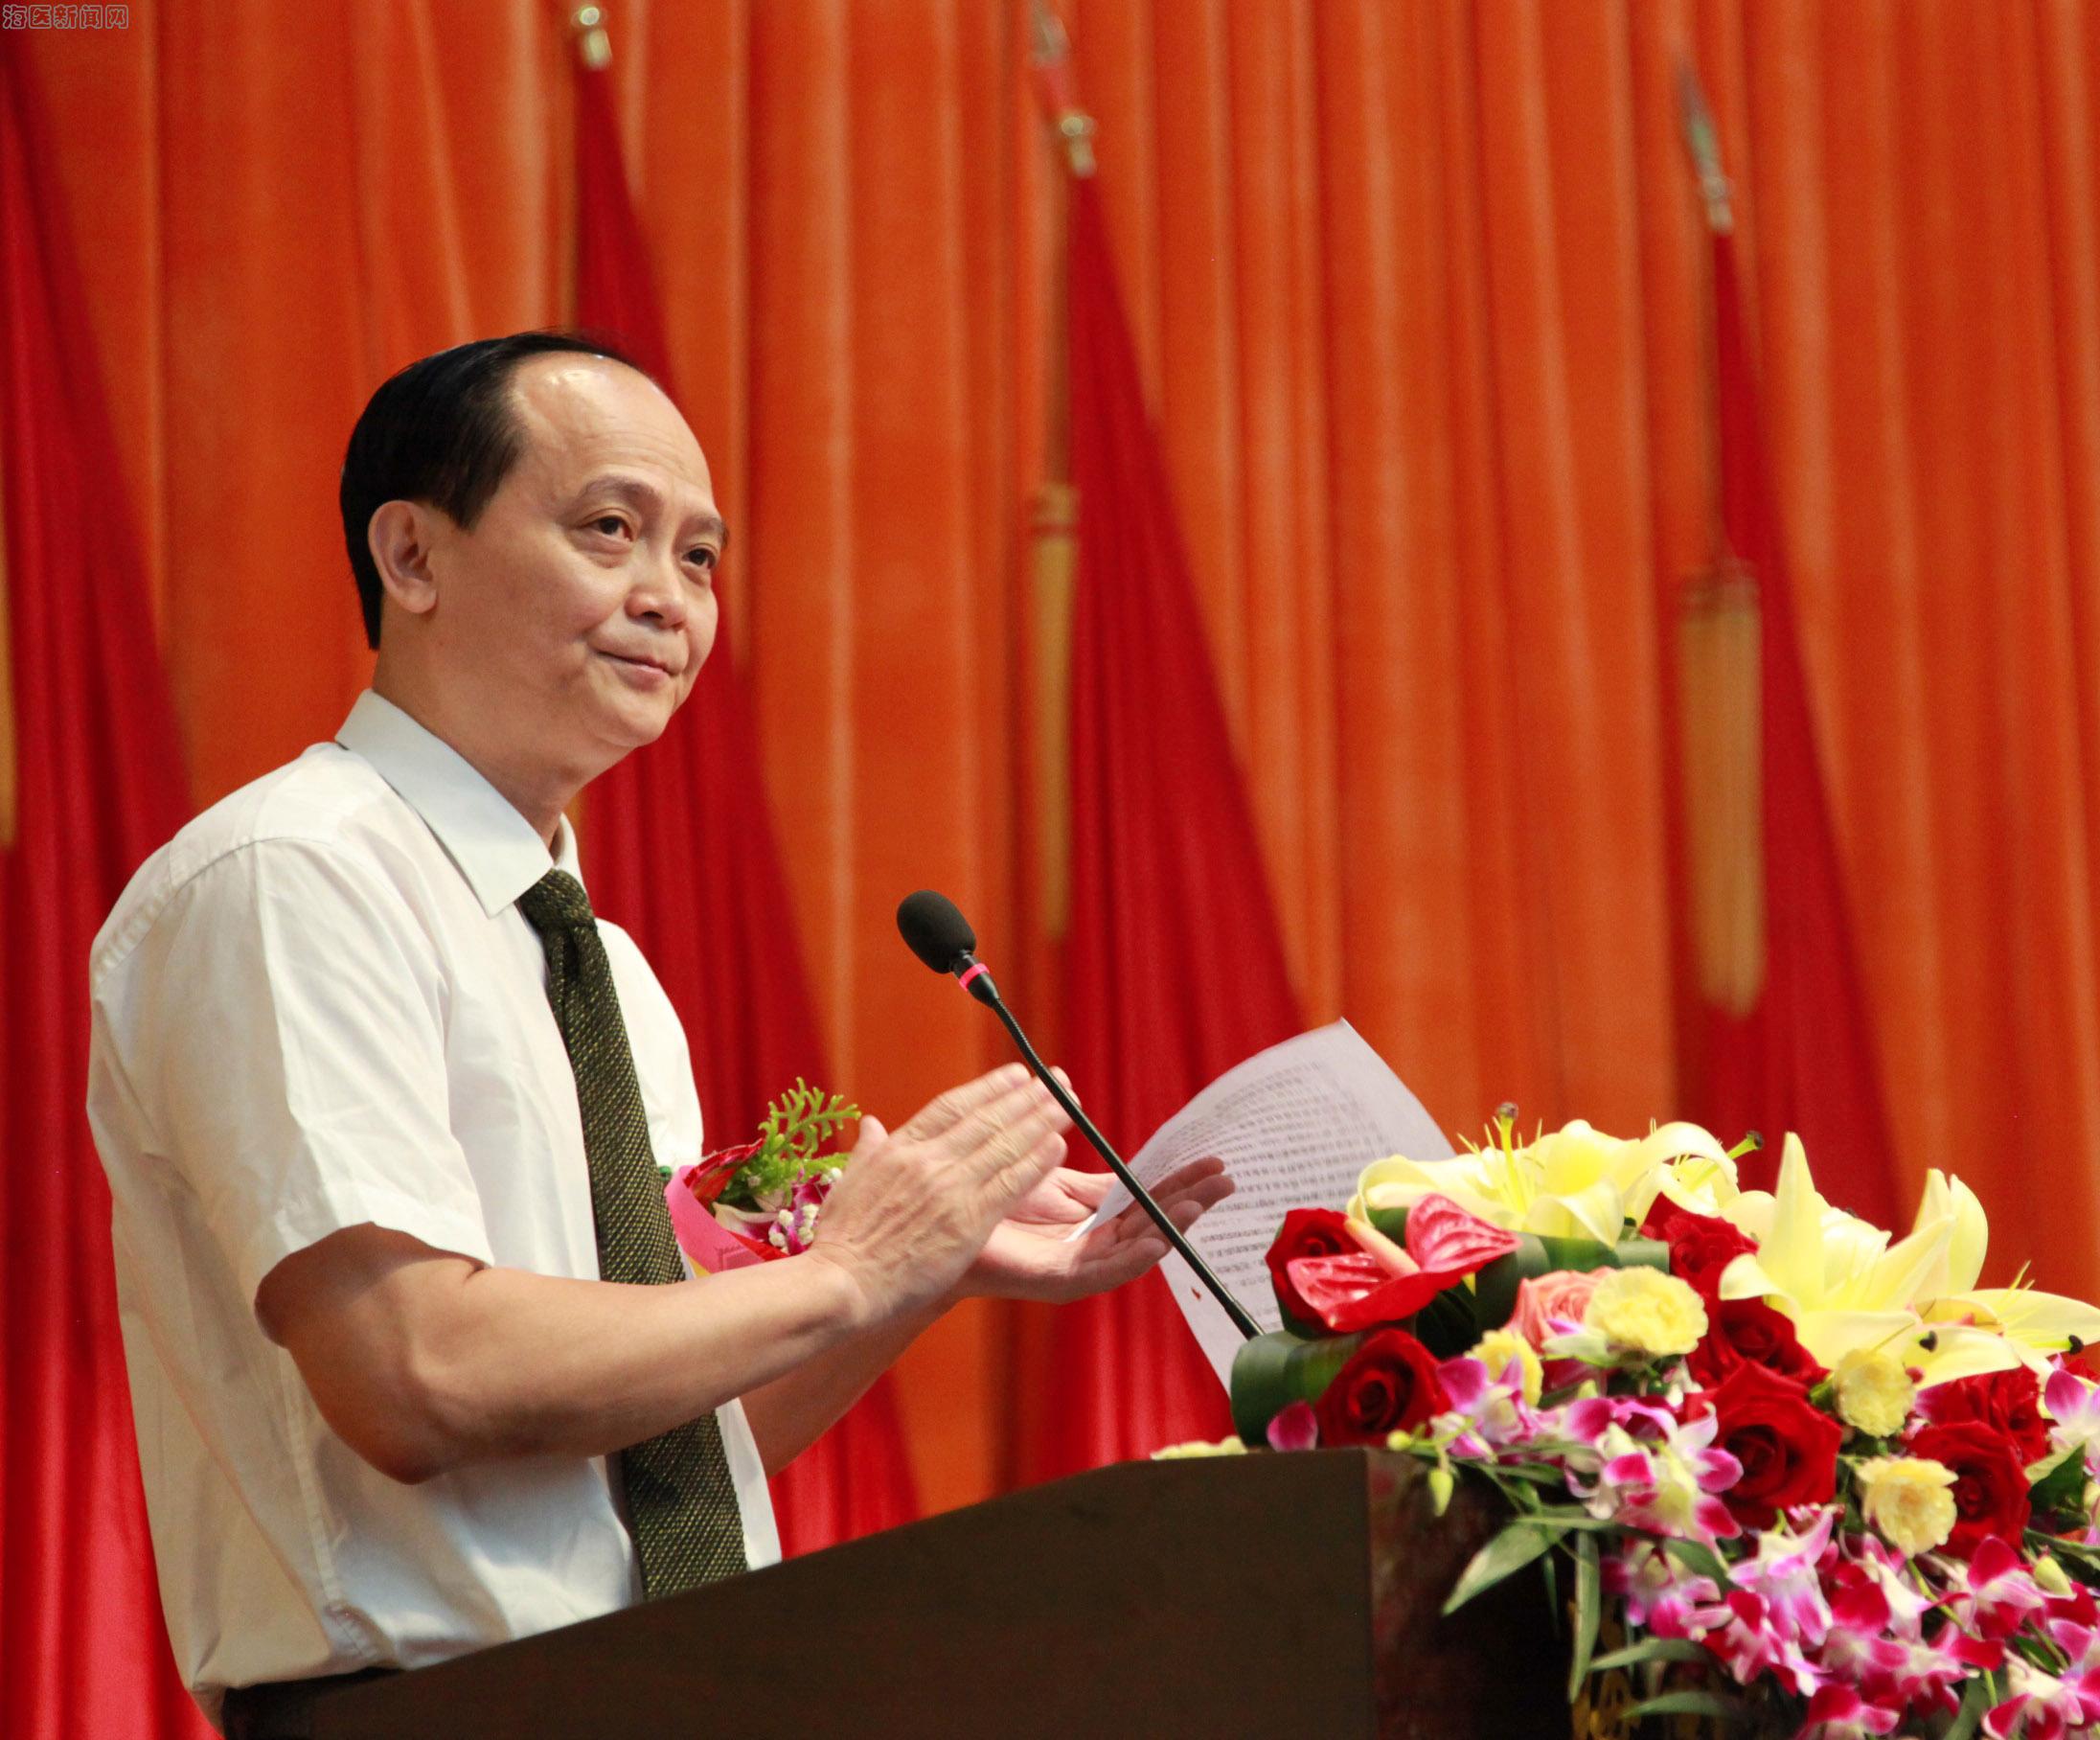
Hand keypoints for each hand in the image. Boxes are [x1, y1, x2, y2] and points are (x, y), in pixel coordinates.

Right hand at [805, 1064, 1071, 1325]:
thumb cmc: (841, 1242)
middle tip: (1055, 1082)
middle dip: (1025, 1098)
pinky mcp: (967, 1222)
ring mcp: (949, 1189)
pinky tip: (1057, 1146)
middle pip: (987, 1118)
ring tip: (1068, 1105)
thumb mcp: (849, 1184)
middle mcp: (927, 1160)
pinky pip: (1010, 1184)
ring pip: (1005, 1145)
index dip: (989, 1088)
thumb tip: (871, 1123)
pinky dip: (1036, 1162)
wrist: (842, 1284)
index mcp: (899, 1148)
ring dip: (1040, 1121)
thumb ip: (868, 1150)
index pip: (952, 1105)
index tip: (1016, 1075)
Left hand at [957, 1157, 1233, 1303]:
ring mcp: (1078, 1263)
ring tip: (1200, 1204)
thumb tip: (1074, 1093)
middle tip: (1226, 1179)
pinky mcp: (1059, 1280)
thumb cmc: (982, 1196)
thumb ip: (1062, 1141)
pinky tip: (1159, 1241)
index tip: (1213, 1160)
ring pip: (1137, 1245)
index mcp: (1090, 1213)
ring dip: (1171, 1225)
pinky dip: (1134, 1257)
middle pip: (1152, 1219)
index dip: (1179, 1178)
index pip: (1145, 1195)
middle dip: (1190, 1199)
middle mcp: (1091, 1240)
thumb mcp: (1034, 1166)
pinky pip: (1105, 1271)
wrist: (935, 1224)